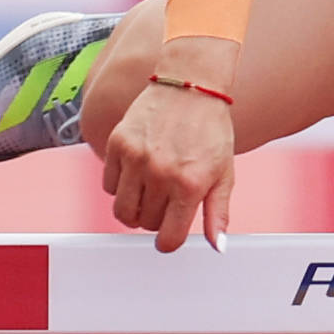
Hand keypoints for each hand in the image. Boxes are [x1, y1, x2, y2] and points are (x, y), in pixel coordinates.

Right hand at [100, 79, 236, 253]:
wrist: (191, 87)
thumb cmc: (211, 131)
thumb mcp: (224, 172)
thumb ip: (218, 212)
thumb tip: (217, 246)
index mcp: (190, 184)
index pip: (167, 239)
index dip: (168, 241)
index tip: (169, 233)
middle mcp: (161, 174)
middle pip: (144, 224)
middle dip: (156, 217)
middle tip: (168, 197)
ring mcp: (136, 159)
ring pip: (122, 210)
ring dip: (135, 207)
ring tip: (150, 189)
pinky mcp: (117, 144)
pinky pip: (108, 185)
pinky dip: (120, 184)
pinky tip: (138, 168)